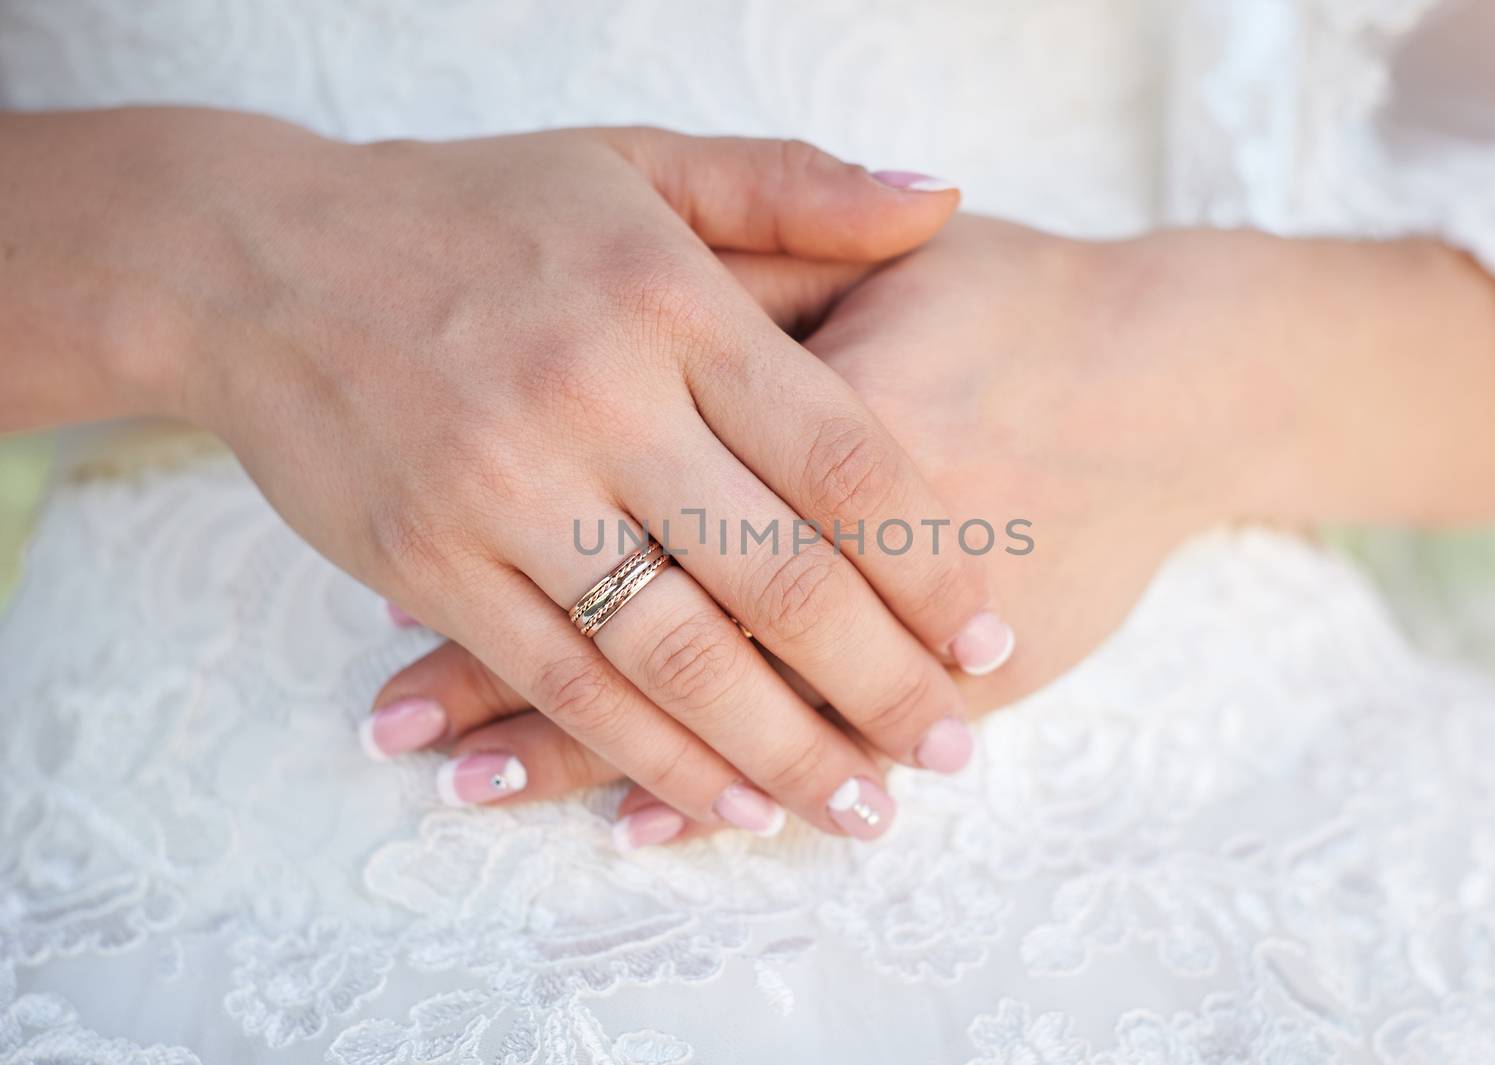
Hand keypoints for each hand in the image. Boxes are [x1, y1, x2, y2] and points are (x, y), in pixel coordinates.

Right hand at [21, 108, 1018, 840]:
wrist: (256, 257)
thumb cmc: (472, 211)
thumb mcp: (638, 163)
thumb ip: (794, 188)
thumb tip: (938, 199)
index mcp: (670, 303)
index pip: (840, 457)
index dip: (930, 562)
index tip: (990, 637)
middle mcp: (597, 400)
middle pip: (775, 576)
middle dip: (881, 682)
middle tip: (953, 750)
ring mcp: (507, 490)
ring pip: (675, 655)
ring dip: (781, 751)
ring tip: (863, 808)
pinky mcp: (431, 561)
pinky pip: (564, 682)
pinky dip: (651, 757)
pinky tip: (723, 803)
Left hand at [372, 215, 1494, 847]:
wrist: (1173, 382)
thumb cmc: (1013, 308)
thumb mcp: (884, 261)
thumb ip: (759, 277)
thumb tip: (597, 336)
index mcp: (815, 409)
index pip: (625, 503)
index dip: (506, 543)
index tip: (400, 594)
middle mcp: (846, 532)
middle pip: (646, 615)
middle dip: (509, 682)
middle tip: (398, 725)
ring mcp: (905, 617)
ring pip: (718, 699)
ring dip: (585, 752)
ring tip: (471, 782)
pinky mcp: (958, 673)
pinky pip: (814, 738)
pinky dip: (722, 780)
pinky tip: (644, 815)